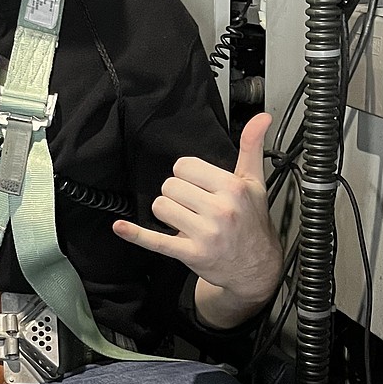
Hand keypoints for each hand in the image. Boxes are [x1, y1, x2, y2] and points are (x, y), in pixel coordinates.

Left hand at [113, 112, 281, 314]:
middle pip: (170, 186)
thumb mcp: (255, 182)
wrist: (255, 265)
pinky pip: (155, 240)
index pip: (185, 166)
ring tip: (188, 221)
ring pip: (161, 207)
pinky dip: (136, 234)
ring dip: (169, 213)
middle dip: (177, 194)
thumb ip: (252, 147)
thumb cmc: (251, 221)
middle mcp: (220, 210)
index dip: (187, 175)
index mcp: (233, 188)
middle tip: (195, 206)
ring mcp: (205, 234)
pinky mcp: (190, 254)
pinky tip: (121, 227)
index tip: (198, 186)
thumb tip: (261, 117)